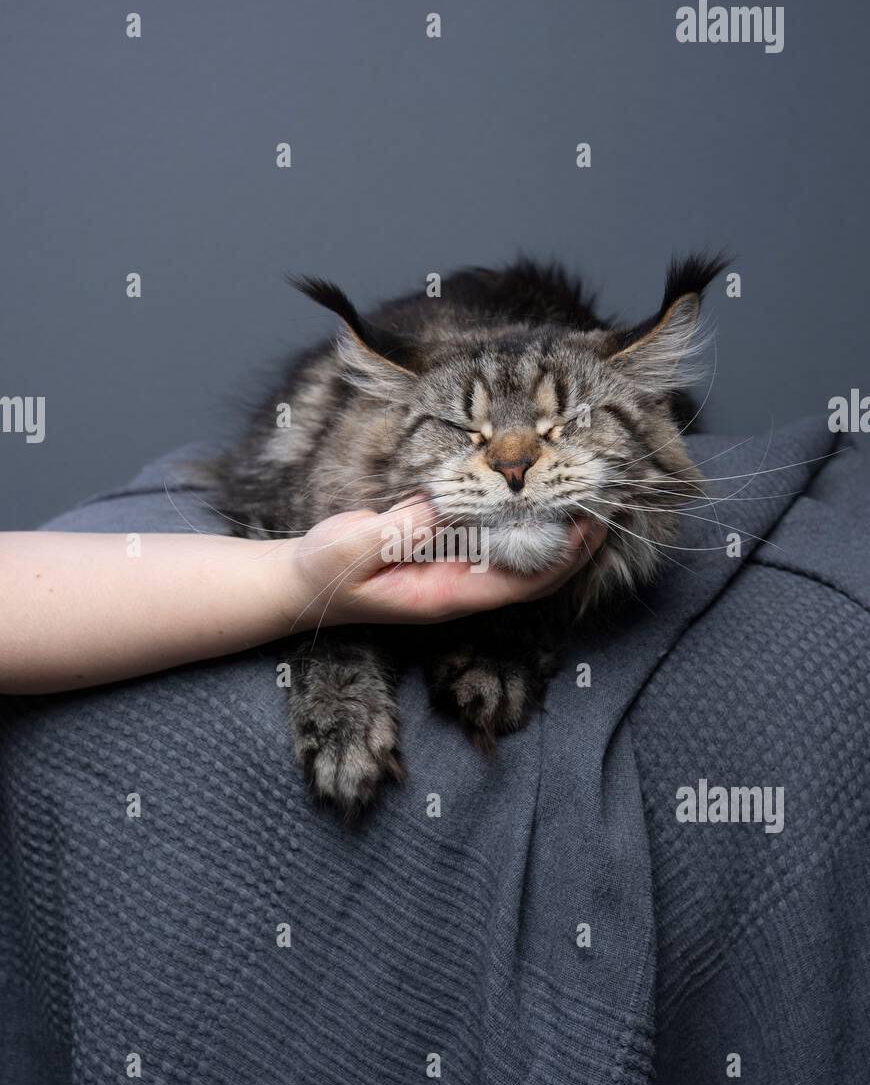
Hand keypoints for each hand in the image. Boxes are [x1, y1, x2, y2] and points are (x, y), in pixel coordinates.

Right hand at [280, 498, 606, 630]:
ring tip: (595, 489)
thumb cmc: (326, 570)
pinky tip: (547, 492)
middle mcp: (466, 587)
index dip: (562, 556)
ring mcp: (462, 571)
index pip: (524, 582)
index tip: (589, 521)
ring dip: (564, 527)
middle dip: (580, 541)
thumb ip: (397, 530)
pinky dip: (532, 517)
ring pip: (529, 556)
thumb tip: (447, 504)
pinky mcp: (453, 552)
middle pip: (541, 573)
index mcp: (449, 595)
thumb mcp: (352, 547)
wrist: (304, 584)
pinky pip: (505, 539)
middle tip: (612, 498)